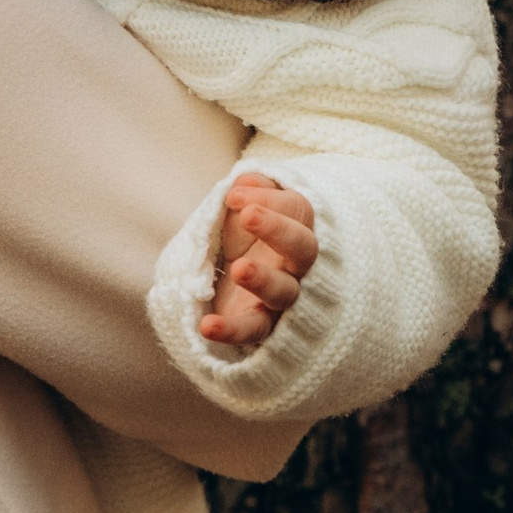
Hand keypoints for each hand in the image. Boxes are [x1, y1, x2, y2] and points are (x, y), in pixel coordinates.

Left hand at [200, 173, 316, 350]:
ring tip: (238, 269)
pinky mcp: (261, 324)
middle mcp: (298, 264)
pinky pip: (253, 331)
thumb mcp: (247, 208)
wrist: (237, 282)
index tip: (234, 195)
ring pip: (284, 292)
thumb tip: (244, 181)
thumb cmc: (247, 237)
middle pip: (304, 248)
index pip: (297, 210)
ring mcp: (283, 296)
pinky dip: (231, 330)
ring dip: (263, 280)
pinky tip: (207, 325)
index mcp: (297, 229)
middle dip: (278, 230)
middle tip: (247, 214)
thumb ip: (250, 191)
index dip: (270, 200)